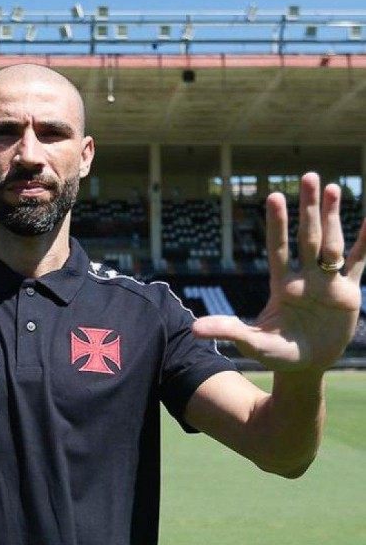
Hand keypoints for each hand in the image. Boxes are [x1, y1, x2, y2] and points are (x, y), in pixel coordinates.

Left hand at [193, 173, 365, 371]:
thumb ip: (228, 331)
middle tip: (309, 176)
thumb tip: (195, 329)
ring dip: (333, 217)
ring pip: (332, 244)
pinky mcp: (347, 293)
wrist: (304, 367)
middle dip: (309, 209)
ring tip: (333, 187)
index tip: (274, 197)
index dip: (278, 225)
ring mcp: (327, 284)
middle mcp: (305, 279)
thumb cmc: (276, 355)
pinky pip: (360, 263)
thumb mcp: (253, 343)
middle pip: (308, 238)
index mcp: (282, 287)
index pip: (279, 249)